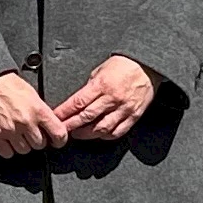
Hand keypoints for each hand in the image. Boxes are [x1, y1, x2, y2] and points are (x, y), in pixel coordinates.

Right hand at [0, 72, 70, 157]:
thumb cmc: (7, 84)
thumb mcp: (32, 94)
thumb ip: (41, 112)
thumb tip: (49, 126)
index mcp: (38, 110)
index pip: (58, 134)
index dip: (59, 140)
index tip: (56, 141)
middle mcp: (25, 122)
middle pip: (40, 145)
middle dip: (36, 140)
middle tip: (30, 132)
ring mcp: (9, 130)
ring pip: (24, 150)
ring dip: (22, 144)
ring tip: (17, 132)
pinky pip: (7, 153)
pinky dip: (8, 149)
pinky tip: (7, 138)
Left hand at [46, 55, 161, 142]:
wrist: (147, 66)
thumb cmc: (123, 66)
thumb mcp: (100, 70)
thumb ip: (90, 87)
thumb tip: (77, 101)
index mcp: (102, 85)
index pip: (78, 102)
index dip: (64, 112)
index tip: (56, 117)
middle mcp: (112, 98)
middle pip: (86, 117)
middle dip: (71, 125)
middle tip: (62, 130)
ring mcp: (124, 109)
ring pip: (102, 128)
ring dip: (87, 134)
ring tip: (78, 134)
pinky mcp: (134, 116)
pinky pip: (118, 131)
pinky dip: (106, 136)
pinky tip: (99, 135)